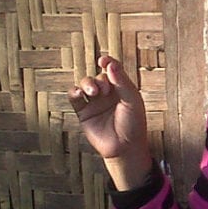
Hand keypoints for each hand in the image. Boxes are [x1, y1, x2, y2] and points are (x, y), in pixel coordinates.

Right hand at [68, 55, 151, 188]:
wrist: (125, 148)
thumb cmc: (133, 124)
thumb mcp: (132, 100)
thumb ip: (121, 82)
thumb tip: (109, 64)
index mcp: (122, 88)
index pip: (113, 70)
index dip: (107, 62)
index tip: (103, 60)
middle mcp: (108, 94)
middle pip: (98, 77)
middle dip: (99, 80)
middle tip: (104, 90)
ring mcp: (95, 103)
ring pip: (85, 84)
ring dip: (87, 84)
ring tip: (93, 93)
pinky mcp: (84, 113)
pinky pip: (75, 98)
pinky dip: (74, 92)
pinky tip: (79, 93)